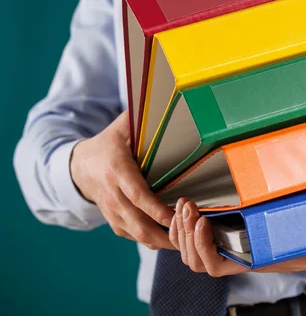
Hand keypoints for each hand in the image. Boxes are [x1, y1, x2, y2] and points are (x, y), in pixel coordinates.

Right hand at [70, 110, 174, 249]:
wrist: (79, 166)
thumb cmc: (109, 144)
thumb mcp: (123, 127)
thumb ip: (141, 119)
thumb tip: (168, 102)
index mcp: (117, 170)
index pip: (136, 194)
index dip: (156, 208)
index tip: (175, 215)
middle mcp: (112, 194)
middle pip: (137, 222)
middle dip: (163, 232)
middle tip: (189, 235)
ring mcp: (111, 211)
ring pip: (135, 234)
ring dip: (160, 241)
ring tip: (185, 241)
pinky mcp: (113, 221)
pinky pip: (132, 236)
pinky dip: (151, 241)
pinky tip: (171, 240)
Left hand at [170, 198, 305, 275]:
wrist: (293, 239)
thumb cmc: (299, 245)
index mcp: (247, 261)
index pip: (216, 266)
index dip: (206, 248)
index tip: (206, 222)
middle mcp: (229, 258)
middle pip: (194, 258)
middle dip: (188, 233)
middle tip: (190, 206)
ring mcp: (218, 248)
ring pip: (186, 249)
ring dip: (181, 227)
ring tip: (185, 204)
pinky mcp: (212, 234)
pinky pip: (184, 239)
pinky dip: (178, 226)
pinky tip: (182, 209)